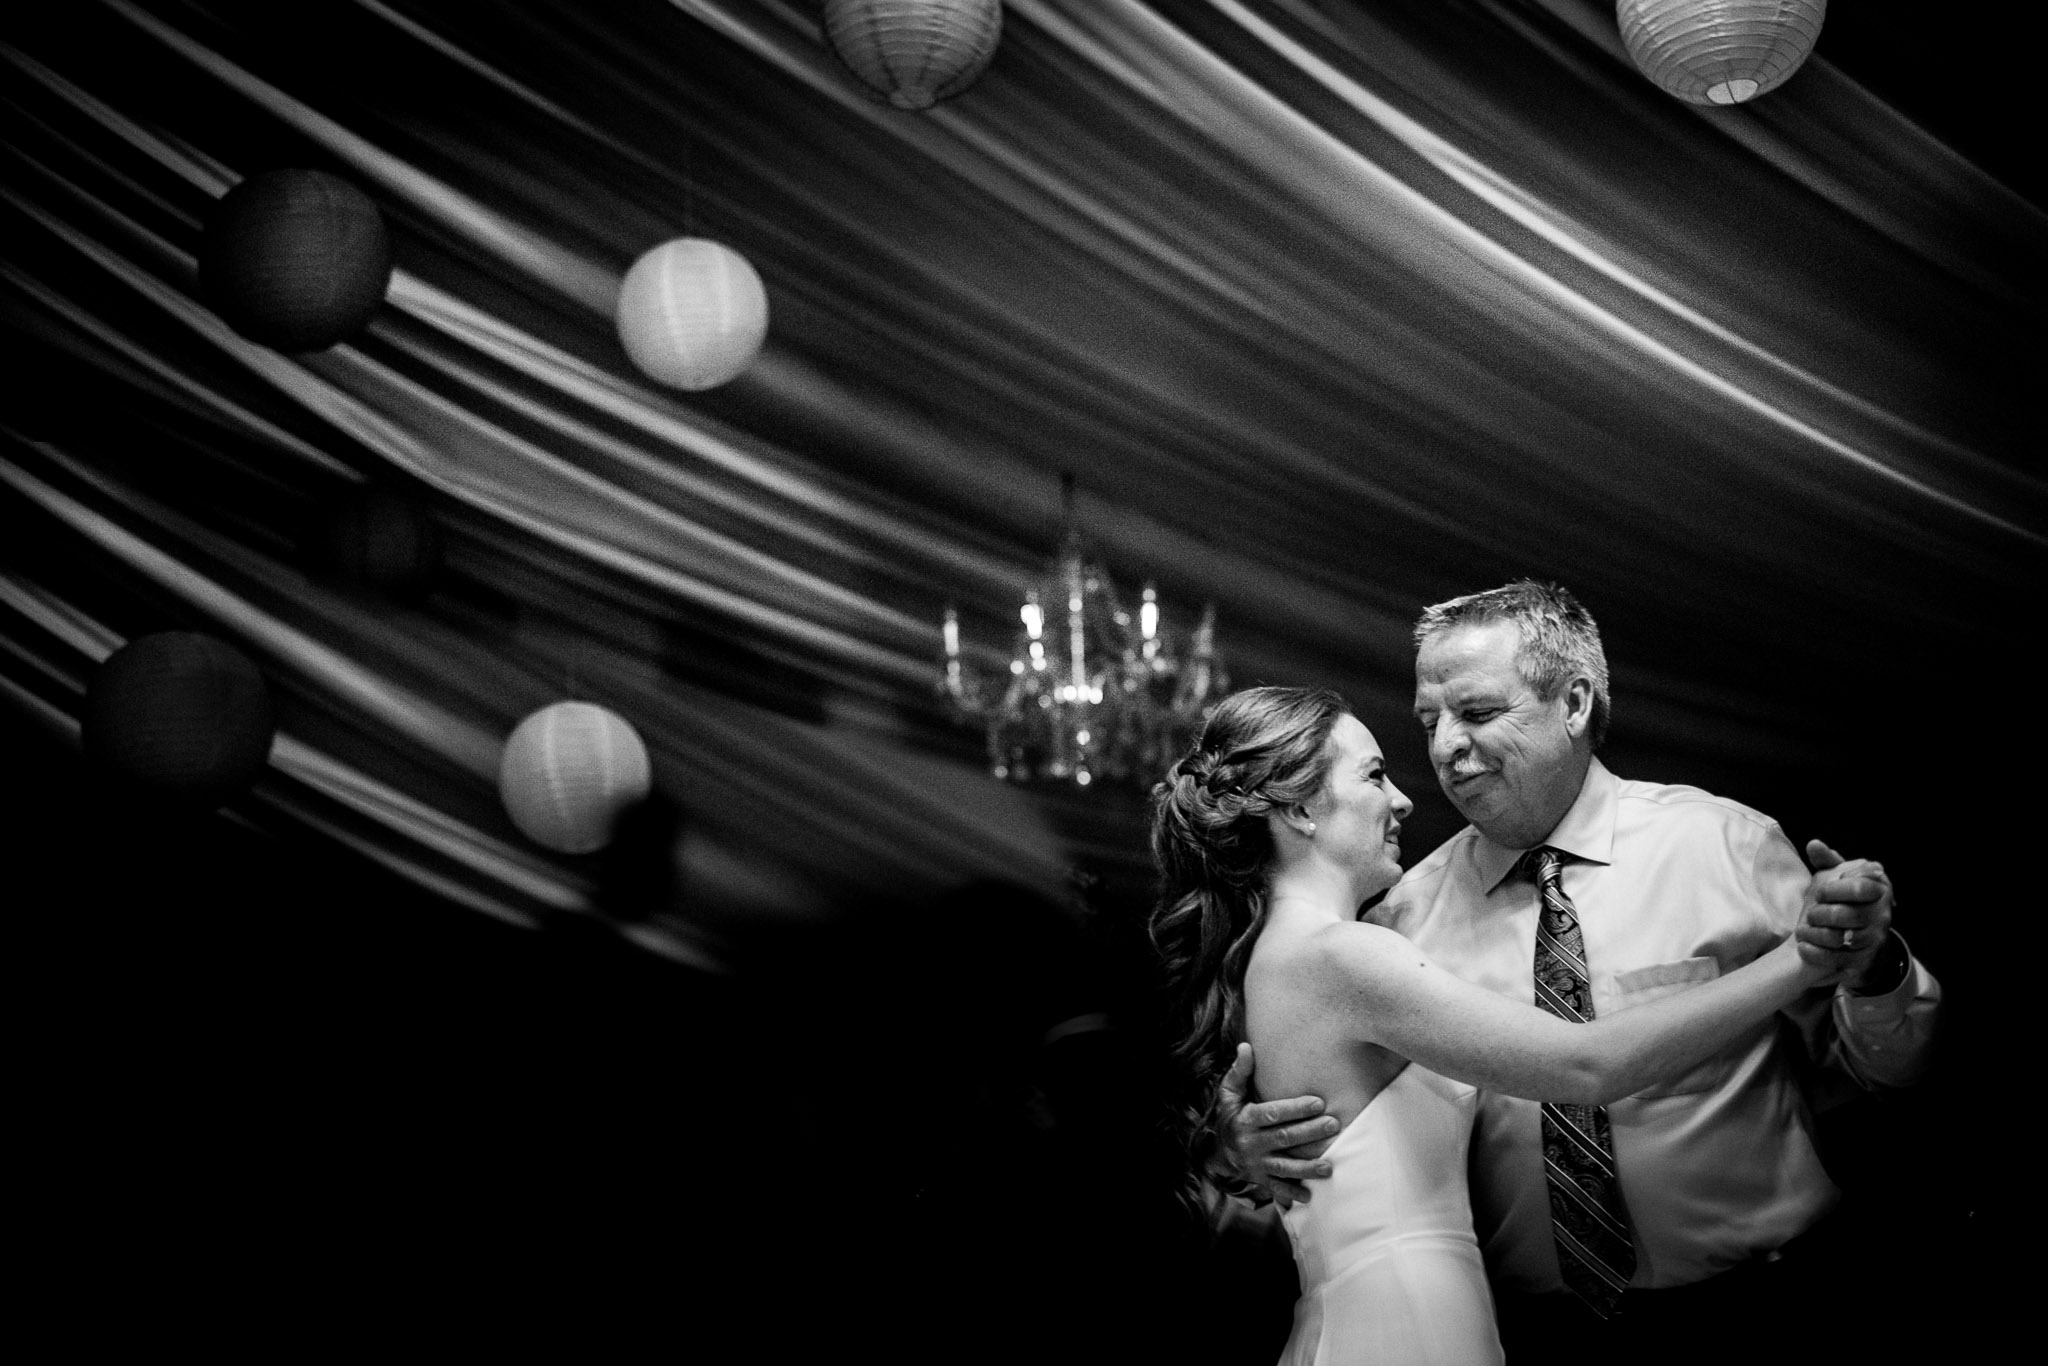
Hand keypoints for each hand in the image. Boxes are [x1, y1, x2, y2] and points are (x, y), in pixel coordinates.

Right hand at [1217, 1042, 1337, 1207]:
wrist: (1215, 1153)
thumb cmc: (1229, 1116)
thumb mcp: (1229, 1094)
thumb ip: (1239, 1071)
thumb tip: (1246, 1046)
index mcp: (1245, 1120)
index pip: (1272, 1113)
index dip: (1295, 1108)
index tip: (1318, 1102)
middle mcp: (1250, 1143)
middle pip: (1283, 1138)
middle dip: (1309, 1133)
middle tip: (1334, 1125)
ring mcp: (1256, 1164)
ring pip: (1284, 1166)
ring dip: (1307, 1168)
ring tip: (1329, 1167)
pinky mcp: (1260, 1179)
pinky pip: (1277, 1188)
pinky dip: (1292, 1193)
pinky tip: (1309, 1195)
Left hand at [1796, 839, 1894, 988]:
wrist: (1858, 937)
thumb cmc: (1844, 900)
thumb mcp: (1837, 879)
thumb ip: (1827, 861)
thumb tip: (1813, 844)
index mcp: (1878, 890)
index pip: (1859, 887)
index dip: (1834, 890)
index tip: (1819, 893)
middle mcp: (1882, 915)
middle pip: (1847, 915)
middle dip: (1820, 913)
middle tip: (1809, 913)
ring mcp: (1875, 940)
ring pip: (1842, 939)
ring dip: (1815, 934)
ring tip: (1801, 930)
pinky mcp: (1864, 961)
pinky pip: (1838, 959)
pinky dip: (1816, 953)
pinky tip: (1801, 947)